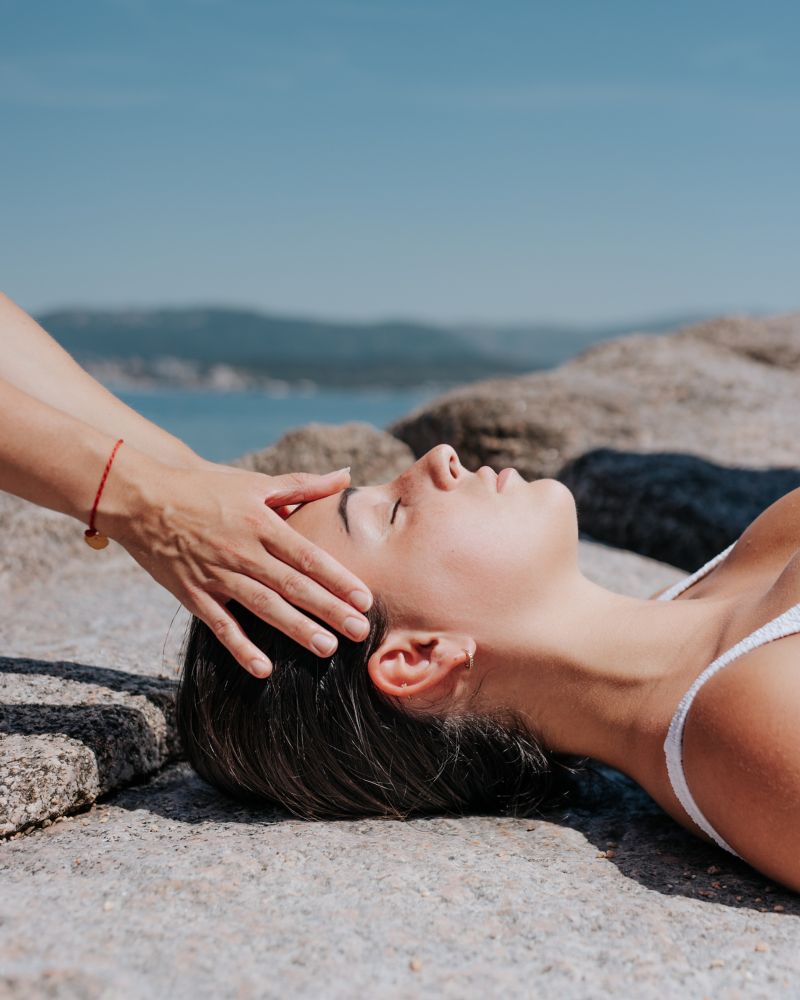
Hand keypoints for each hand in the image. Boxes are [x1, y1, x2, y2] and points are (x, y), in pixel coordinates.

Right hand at [110, 460, 372, 677]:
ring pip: (262, 606)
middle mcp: (242, 551)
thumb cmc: (207, 488)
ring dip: (295, 629)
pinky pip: (220, 624)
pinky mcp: (191, 593)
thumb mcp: (256, 484)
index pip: (307, 556)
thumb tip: (346, 475)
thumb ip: (303, 485)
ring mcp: (216, 574)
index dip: (337, 578)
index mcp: (261, 524)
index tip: (365, 598)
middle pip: (292, 585)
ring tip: (326, 647)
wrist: (145, 498)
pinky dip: (240, 647)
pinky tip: (264, 669)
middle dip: (328, 609)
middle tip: (359, 631)